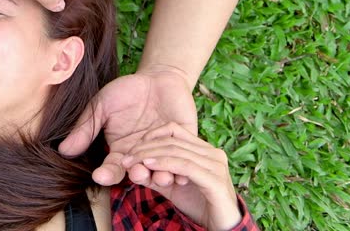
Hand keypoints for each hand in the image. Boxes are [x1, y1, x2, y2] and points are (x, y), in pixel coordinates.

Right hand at [58, 66, 197, 185]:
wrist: (157, 77)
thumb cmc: (125, 91)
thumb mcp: (101, 105)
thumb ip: (86, 128)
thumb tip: (64, 149)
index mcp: (121, 151)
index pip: (113, 168)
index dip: (106, 174)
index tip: (99, 176)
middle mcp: (142, 156)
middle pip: (139, 174)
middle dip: (138, 176)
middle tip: (136, 173)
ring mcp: (164, 151)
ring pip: (163, 171)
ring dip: (162, 176)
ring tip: (161, 176)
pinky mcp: (185, 143)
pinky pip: (185, 157)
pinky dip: (184, 166)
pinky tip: (182, 171)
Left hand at [122, 123, 241, 229]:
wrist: (223, 227)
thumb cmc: (199, 205)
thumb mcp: (172, 187)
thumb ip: (154, 176)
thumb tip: (131, 168)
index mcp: (205, 150)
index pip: (174, 130)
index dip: (150, 136)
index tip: (131, 149)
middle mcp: (213, 153)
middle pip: (172, 140)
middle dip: (144, 147)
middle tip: (126, 158)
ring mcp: (216, 165)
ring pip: (176, 150)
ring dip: (149, 154)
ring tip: (131, 162)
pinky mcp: (215, 179)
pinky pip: (184, 165)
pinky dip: (163, 163)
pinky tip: (148, 165)